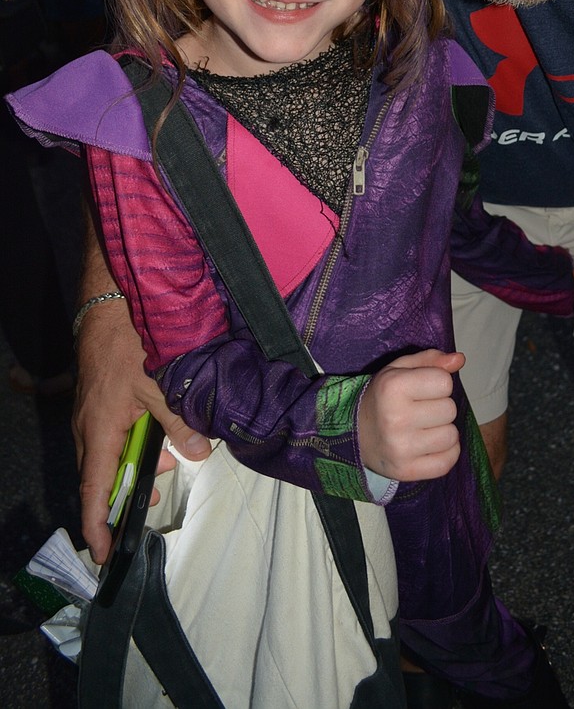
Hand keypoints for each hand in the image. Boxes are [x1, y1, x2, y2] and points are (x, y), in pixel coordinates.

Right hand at [73, 299, 209, 562]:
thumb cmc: (131, 344)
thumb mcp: (161, 386)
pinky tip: (157, 430)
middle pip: (102, 477)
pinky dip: (133, 441)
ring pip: (109, 454)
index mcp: (100, 431)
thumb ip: (180, 423)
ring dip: (136, 462)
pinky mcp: (98, 400)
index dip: (97, 525)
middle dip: (126, 493)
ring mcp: (91, 413)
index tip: (105, 552)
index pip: (93, 490)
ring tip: (167, 458)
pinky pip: (112, 434)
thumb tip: (200, 454)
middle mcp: (89, 427)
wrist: (110, 304)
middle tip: (155, 499)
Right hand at [358, 349, 464, 481]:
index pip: (445, 382)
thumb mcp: (400, 369)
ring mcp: (401, 448)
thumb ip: (431, 360)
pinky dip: (445, 453)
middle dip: (440, 407)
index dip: (438, 383)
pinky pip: (448, 462)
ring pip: (452, 436)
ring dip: (443, 430)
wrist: (356, 434)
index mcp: (393, 387)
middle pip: (450, 410)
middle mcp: (395, 419)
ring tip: (423, 428)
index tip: (422, 388)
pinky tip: (429, 445)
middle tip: (421, 410)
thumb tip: (460, 359)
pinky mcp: (407, 472)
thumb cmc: (384, 397)